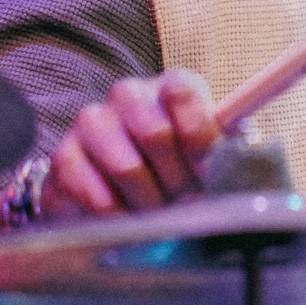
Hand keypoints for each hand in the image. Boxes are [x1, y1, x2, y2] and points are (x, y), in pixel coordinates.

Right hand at [42, 70, 220, 217]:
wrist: (120, 190)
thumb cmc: (177, 169)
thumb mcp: (211, 157)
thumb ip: (226, 153)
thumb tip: (240, 161)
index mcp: (171, 87)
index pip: (182, 93)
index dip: (200, 139)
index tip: (209, 172)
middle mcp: (128, 95)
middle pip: (155, 134)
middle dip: (177, 179)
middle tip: (185, 201)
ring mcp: (91, 122)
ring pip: (126, 167)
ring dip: (150, 201)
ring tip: (159, 213)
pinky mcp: (64, 156)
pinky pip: (94, 192)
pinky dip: (119, 215)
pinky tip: (130, 218)